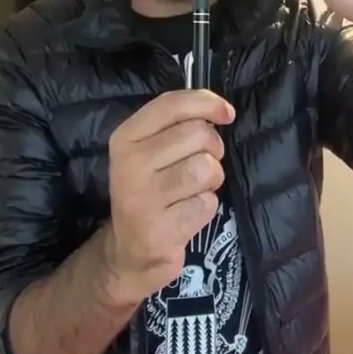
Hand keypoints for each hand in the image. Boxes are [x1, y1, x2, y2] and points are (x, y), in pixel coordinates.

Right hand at [106, 90, 234, 304]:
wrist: (129, 250)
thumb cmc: (149, 190)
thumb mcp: (149, 150)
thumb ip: (177, 124)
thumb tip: (223, 110)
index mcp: (125, 138)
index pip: (172, 104)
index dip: (207, 102)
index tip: (227, 114)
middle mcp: (129, 164)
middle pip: (197, 134)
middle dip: (213, 147)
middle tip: (202, 163)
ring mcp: (143, 199)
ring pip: (206, 168)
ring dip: (212, 178)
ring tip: (195, 188)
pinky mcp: (161, 230)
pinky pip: (207, 203)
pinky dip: (206, 206)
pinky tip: (187, 213)